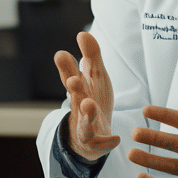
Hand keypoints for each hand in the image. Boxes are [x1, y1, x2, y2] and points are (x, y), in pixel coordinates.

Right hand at [54, 31, 118, 161]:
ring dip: (87, 114)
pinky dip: (107, 142)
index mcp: (79, 91)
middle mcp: (79, 108)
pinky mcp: (96, 144)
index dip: (66, 68)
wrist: (91, 137)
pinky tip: (116, 138)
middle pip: (75, 98)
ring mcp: (86, 127)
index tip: (61, 54)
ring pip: (85, 122)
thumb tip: (82, 33)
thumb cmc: (92, 101)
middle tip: (73, 80)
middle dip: (74, 89)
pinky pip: (100, 144)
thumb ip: (90, 56)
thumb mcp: (94, 78)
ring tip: (89, 104)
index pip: (70, 77)